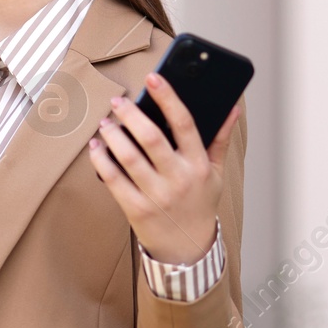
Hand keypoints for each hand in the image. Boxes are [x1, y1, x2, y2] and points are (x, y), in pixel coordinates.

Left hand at [88, 73, 239, 263]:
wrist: (188, 248)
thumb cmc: (200, 205)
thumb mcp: (216, 173)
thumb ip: (220, 139)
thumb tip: (230, 109)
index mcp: (198, 165)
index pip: (185, 124)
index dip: (169, 98)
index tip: (153, 79)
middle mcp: (178, 179)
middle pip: (151, 138)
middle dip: (130, 114)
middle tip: (117, 101)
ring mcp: (157, 195)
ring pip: (129, 157)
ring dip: (113, 134)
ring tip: (105, 123)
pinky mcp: (137, 209)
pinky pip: (114, 180)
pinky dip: (101, 160)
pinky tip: (97, 148)